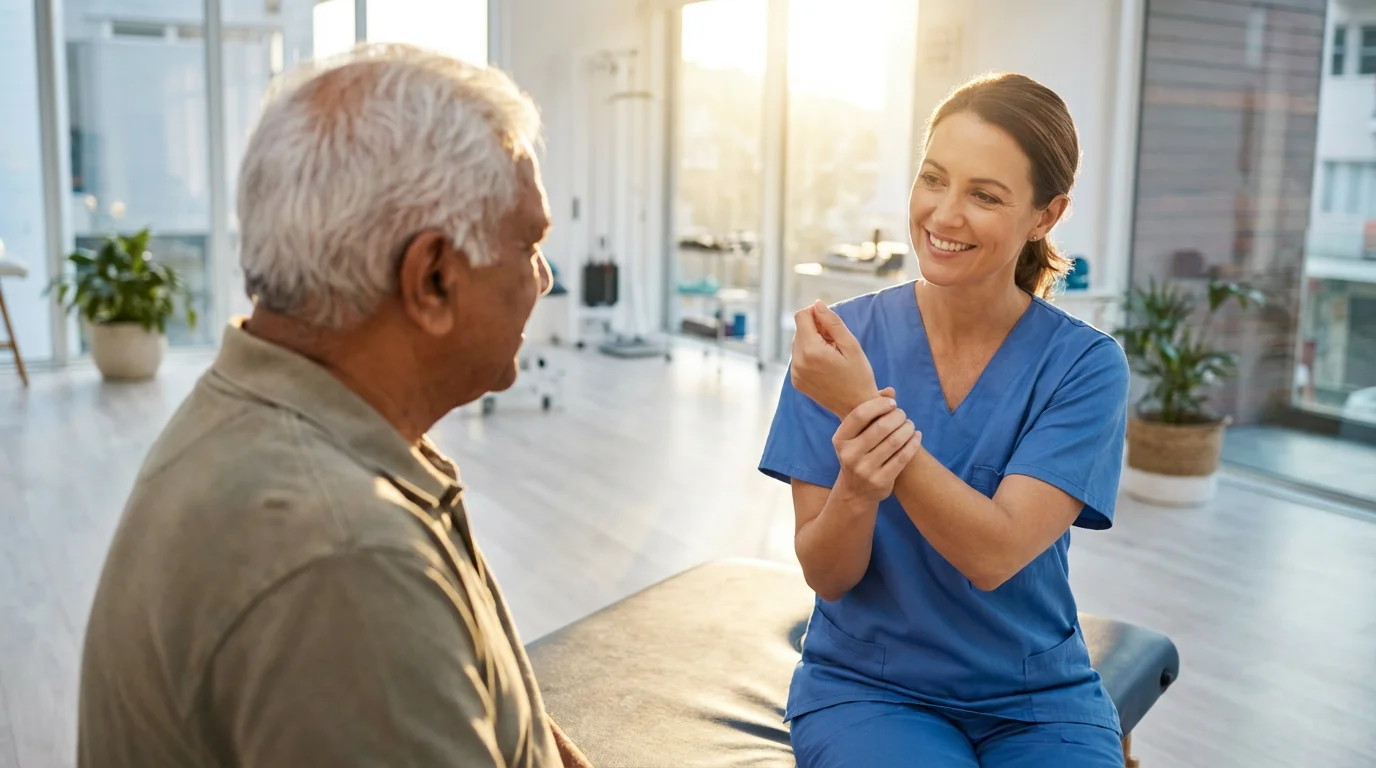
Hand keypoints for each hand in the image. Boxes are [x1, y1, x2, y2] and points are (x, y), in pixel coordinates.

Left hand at [790, 301, 877, 416]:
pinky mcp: (796, 381)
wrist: (857, 409)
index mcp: (811, 351)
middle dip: (815, 330)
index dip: (815, 314)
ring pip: (798, 344)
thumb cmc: (859, 376)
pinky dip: (810, 356)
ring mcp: (795, 373)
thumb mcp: (851, 345)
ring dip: (813, 342)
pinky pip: (798, 358)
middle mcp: (798, 362)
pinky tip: (826, 365)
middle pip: (799, 330)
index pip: (801, 316)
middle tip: (836, 343)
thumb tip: (816, 304)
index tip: (830, 324)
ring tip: (832, 355)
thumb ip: (832, 322)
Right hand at [832, 389, 922, 504]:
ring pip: (894, 442)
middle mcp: (849, 455)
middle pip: (881, 427)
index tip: (892, 403)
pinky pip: (903, 457)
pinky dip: (913, 443)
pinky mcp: (881, 481)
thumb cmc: (858, 453)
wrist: (855, 491)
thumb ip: (869, 411)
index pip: (860, 415)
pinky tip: (916, 436)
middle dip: (898, 416)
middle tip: (903, 415)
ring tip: (910, 425)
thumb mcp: (855, 435)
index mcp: (840, 440)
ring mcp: (865, 470)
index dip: (879, 405)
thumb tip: (890, 391)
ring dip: (907, 429)